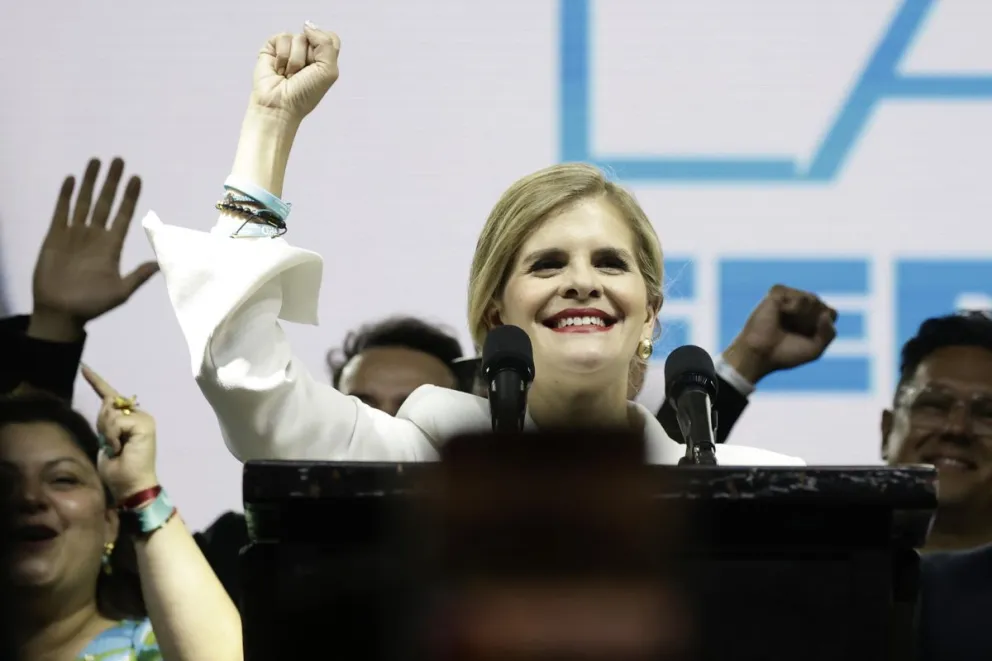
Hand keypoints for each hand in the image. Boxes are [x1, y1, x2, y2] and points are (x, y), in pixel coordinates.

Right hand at [31, 158, 158, 334]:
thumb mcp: (121, 291)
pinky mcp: (55, 237)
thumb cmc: (92, 305)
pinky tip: (72, 179)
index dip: (130, 197)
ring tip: (97, 161)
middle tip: (119, 160)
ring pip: (84, 202)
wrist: (61, 313)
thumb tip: (161, 264)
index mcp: (112, 247)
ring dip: (90, 182)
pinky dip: (66, 196)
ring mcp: (75, 235)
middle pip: (105, 202)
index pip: (124, 215)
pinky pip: (62, 212)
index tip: (137, 178)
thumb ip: (139, 276)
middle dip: (112, 182)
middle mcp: (95, 236)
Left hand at [82, 364, 157, 501]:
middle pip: (108, 404)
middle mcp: (139, 415)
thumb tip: (108, 401)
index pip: (111, 396)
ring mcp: (144, 418)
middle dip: (101, 424)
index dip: (96, 382)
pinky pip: (117, 422)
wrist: (131, 485)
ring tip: (116, 449)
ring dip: (107, 433)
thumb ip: (107, 421)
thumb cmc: (118, 469)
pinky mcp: (145, 423)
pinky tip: (121, 448)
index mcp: (130, 419)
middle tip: (111, 446)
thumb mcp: (106, 441)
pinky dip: (113, 436)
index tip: (84, 367)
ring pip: (110, 413)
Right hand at [251, 22, 340, 122]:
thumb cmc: (304, 95)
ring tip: (289, 75)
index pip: (330, 38)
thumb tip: (308, 25)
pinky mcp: (272, 48)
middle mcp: (307, 52)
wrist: (280, 105)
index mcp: (323, 58)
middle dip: (308, 58)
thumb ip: (326, 43)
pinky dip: (282, 57)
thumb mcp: (328, 71)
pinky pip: (282, 38)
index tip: (317, 66)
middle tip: (301, 75)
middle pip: (314, 37)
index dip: (324, 48)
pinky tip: (279, 70)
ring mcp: (289, 49)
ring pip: (297, 38)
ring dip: (294, 61)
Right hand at [724, 284, 837, 383]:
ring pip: (811, 297)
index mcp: (811, 319)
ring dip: (803, 314)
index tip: (808, 338)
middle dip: (811, 322)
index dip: (823, 326)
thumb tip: (826, 313)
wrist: (761, 354)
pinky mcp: (776, 294)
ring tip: (786, 322)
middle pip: (821, 305)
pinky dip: (793, 306)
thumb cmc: (785, 354)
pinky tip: (782, 312)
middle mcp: (801, 307)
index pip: (831, 313)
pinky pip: (796, 294)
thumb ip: (829, 333)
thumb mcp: (815, 349)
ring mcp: (789, 299)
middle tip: (793, 332)